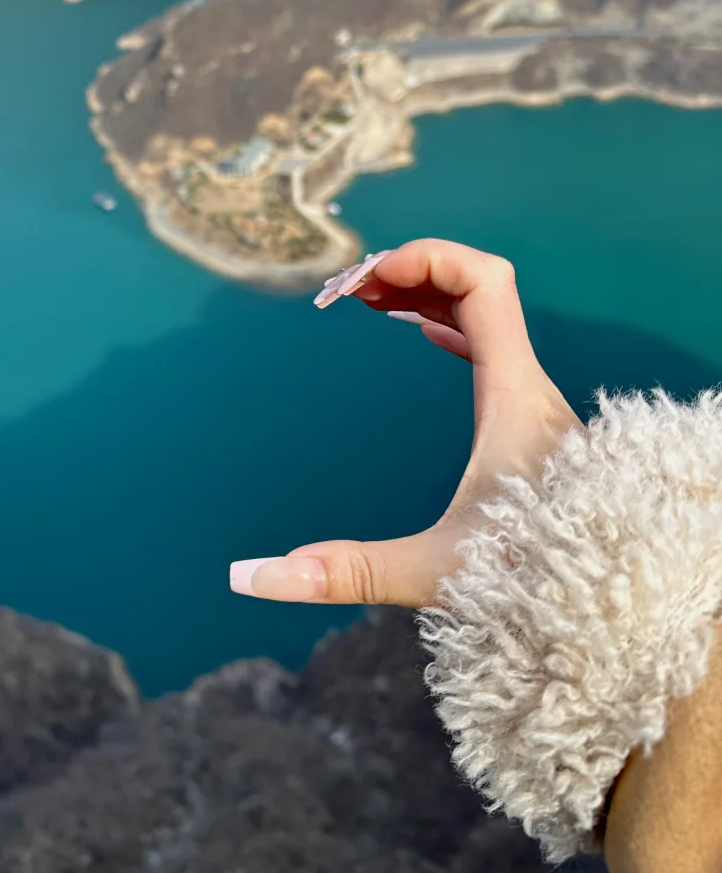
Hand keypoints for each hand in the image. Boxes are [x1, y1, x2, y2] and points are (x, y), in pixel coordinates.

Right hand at [230, 239, 582, 608]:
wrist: (617, 612)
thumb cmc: (537, 586)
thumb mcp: (433, 573)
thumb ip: (345, 571)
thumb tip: (254, 576)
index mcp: (512, 395)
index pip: (483, 281)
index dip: (424, 260)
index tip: (364, 282)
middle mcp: (529, 388)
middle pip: (476, 287)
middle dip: (410, 274)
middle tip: (348, 291)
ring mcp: (533, 406)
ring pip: (485, 317)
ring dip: (427, 298)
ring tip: (370, 301)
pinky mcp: (530, 428)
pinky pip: (491, 349)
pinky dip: (450, 326)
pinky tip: (425, 335)